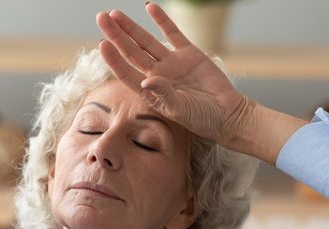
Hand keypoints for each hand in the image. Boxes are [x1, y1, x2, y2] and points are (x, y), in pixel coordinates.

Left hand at [97, 4, 252, 144]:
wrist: (227, 113)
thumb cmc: (202, 118)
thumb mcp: (181, 110)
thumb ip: (164, 95)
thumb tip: (146, 81)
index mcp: (150, 92)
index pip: (126, 72)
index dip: (114, 59)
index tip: (102, 44)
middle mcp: (156, 75)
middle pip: (131, 52)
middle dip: (116, 35)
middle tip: (101, 18)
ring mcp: (171, 63)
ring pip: (146, 41)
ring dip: (131, 27)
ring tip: (114, 14)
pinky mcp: (188, 54)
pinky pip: (172, 33)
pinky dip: (162, 20)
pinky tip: (149, 7)